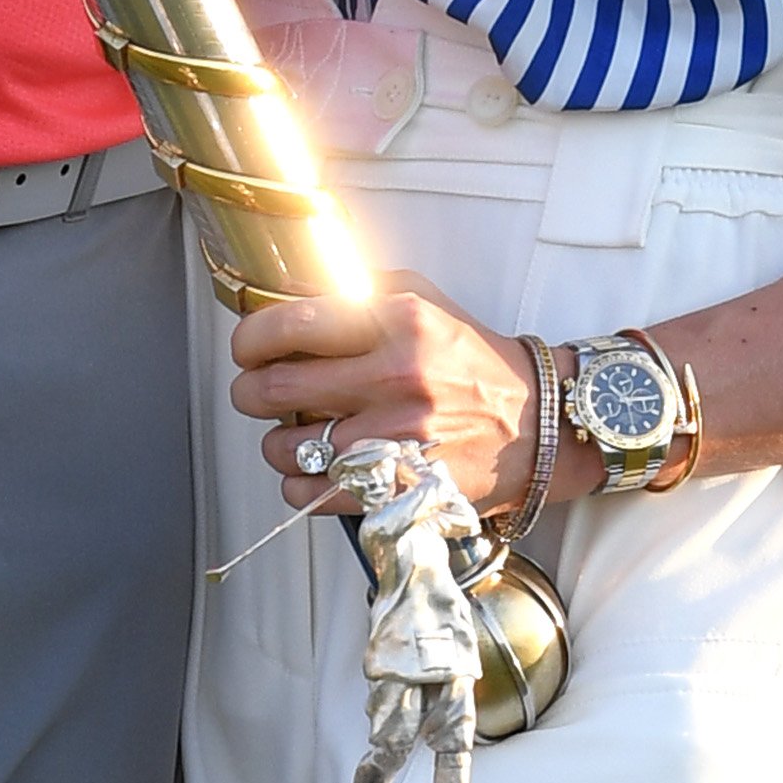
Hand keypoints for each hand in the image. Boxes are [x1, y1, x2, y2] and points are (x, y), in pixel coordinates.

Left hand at [229, 278, 598, 513]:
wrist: (536, 424)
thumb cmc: (473, 359)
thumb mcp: (423, 298)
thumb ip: (358, 286)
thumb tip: (289, 288)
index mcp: (398, 322)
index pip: (293, 324)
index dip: (252, 337)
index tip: (247, 346)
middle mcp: (395, 378)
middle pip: (276, 388)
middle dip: (249, 390)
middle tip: (253, 389)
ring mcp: (396, 439)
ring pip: (288, 448)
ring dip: (275, 442)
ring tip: (288, 433)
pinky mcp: (399, 488)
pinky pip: (313, 496)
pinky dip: (299, 486)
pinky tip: (311, 470)